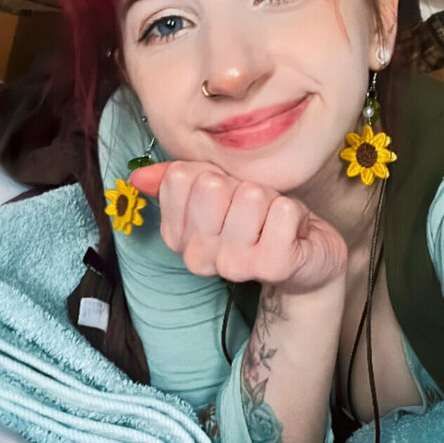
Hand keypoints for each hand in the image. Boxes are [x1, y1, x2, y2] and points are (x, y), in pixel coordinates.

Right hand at [129, 161, 346, 294]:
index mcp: (177, 237)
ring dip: (270, 200)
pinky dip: (293, 212)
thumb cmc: (258, 220)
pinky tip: (290, 232)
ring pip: (249, 195)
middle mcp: (197, 257)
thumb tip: (137, 176)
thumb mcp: (216, 195)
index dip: (211, 176)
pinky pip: (282, 210)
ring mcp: (233, 266)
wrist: (306, 257)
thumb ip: (176, 181)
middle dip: (240, 186)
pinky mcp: (271, 265)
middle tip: (253, 210)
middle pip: (210, 185)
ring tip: (271, 219)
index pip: (179, 177)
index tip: (225, 199)